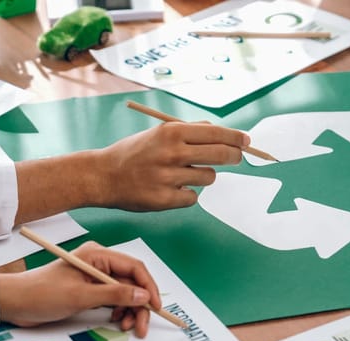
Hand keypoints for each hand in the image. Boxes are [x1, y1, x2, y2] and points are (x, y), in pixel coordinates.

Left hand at [0, 241, 160, 337]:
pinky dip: (119, 311)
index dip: (148, 287)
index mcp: (98, 255)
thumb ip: (113, 295)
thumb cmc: (41, 293)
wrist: (14, 302)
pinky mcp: (91, 290)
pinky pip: (114, 300)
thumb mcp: (80, 296)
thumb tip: (142, 295)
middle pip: (132, 283)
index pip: (134, 267)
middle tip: (142, 324)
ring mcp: (96, 277)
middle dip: (140, 304)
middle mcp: (100, 264)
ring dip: (130, 310)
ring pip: (125, 293)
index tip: (155, 306)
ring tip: (127, 326)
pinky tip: (117, 320)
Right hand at [91, 122, 249, 210]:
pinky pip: (193, 197)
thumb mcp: (160, 133)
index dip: (237, 138)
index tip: (247, 142)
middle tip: (236, 158)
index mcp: (172, 132)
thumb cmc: (135, 152)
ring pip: (209, 178)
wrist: (102, 175)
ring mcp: (169, 177)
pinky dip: (187, 194)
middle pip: (222, 155)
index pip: (217, 133)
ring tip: (184, 173)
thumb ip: (191, 132)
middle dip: (234, 157)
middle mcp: (172, 153)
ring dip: (203, 176)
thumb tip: (224, 133)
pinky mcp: (165, 199)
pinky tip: (171, 188)